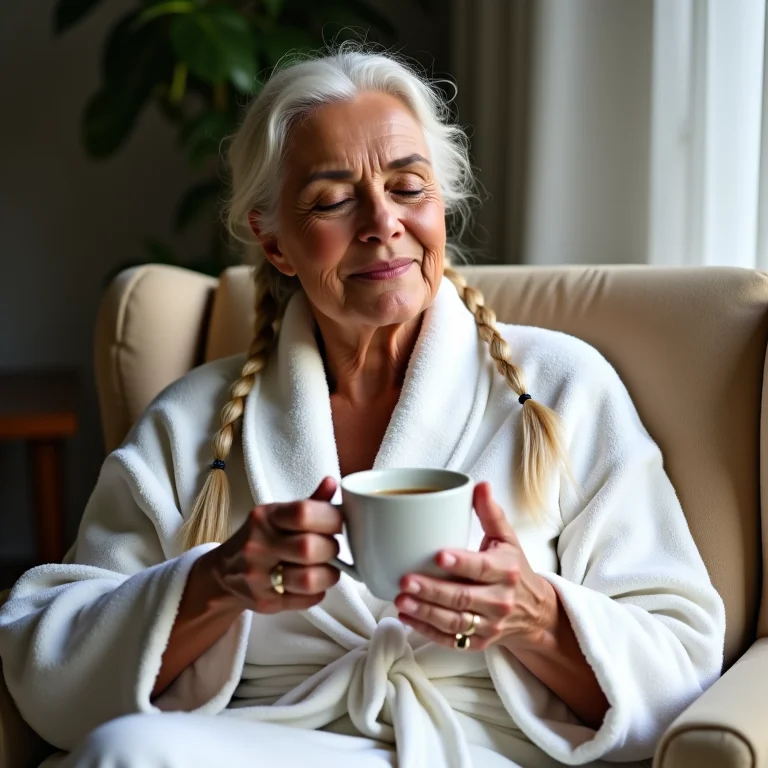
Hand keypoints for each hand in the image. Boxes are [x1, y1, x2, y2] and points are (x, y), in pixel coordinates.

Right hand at [198, 477, 342, 613]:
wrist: (224, 572)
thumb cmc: (261, 538)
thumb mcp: (279, 515)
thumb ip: (309, 503)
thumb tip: (333, 483)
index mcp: (266, 517)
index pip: (304, 513)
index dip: (331, 518)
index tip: (341, 524)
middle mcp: (258, 545)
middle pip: (309, 548)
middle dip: (332, 549)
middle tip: (333, 549)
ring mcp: (258, 576)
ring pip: (309, 579)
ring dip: (329, 575)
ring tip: (329, 569)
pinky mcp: (264, 601)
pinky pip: (305, 600)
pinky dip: (318, 592)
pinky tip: (315, 584)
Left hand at [394, 482, 557, 650]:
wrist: (534, 612)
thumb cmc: (514, 568)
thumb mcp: (508, 538)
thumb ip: (491, 513)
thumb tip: (480, 485)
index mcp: (506, 570)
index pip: (482, 567)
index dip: (460, 562)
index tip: (437, 555)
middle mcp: (500, 600)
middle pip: (463, 597)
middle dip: (432, 590)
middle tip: (405, 580)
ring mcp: (490, 624)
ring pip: (455, 622)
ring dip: (425, 612)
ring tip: (401, 600)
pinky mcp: (479, 642)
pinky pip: (451, 640)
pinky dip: (427, 631)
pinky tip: (407, 617)